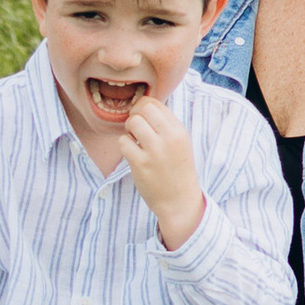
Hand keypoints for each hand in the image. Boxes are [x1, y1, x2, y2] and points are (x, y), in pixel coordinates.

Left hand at [117, 92, 205, 249]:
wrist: (179, 201)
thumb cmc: (177, 170)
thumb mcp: (180, 142)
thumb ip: (165, 124)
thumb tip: (143, 105)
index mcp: (179, 131)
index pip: (156, 103)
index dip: (144, 107)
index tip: (143, 119)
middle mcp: (169, 138)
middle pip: (143, 108)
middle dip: (135, 115)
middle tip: (136, 128)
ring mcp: (154, 151)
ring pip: (132, 122)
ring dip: (129, 129)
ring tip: (134, 140)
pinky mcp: (140, 164)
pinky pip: (123, 142)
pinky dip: (124, 145)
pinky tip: (132, 153)